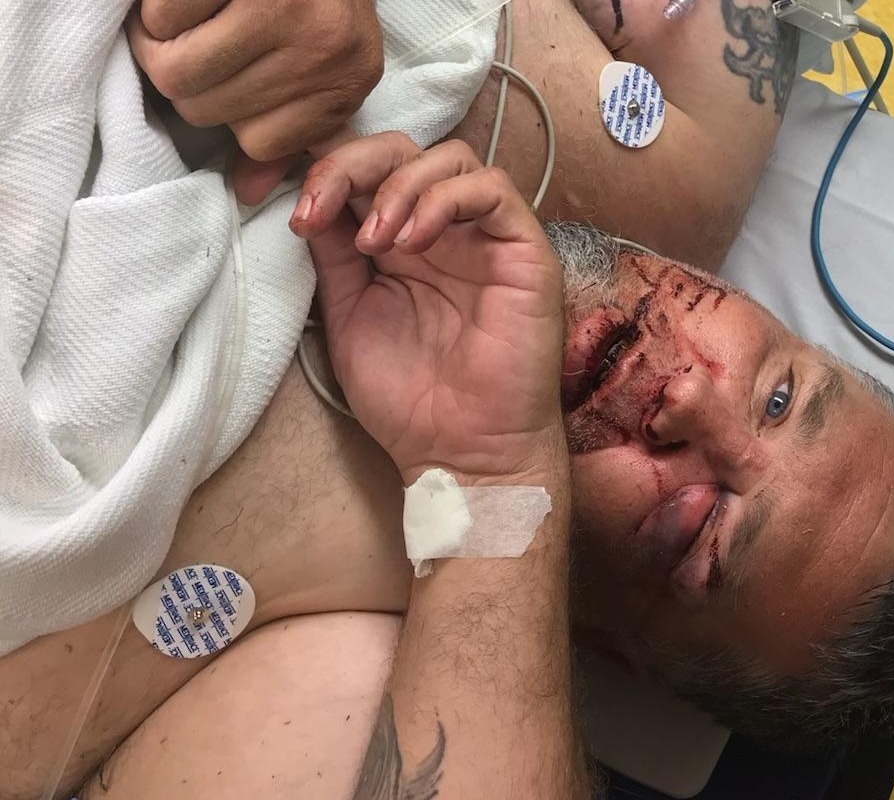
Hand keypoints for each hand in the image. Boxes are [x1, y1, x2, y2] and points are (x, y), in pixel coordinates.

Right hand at [128, 0, 383, 203]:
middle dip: (186, 75)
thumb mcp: (323, 61)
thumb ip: (290, 123)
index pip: (260, 143)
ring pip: (179, 73)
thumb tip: (249, 191)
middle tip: (191, 39)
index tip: (228, 75)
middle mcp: (326, 54)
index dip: (230, 111)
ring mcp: (287, 13)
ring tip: (180, 17)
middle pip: (211, 111)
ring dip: (159, 42)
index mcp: (348, 83)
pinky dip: (156, 6)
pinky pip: (163, 18)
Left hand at [290, 134, 566, 484]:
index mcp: (396, 240)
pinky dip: (443, 201)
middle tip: (315, 210)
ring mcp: (483, 236)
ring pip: (447, 157)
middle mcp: (440, 229)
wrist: (463, 452)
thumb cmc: (410, 398)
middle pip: (399, 148)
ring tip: (373, 243)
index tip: (259, 186)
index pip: (361, 167)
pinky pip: (492, 188)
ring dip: (395, 187)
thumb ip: (332, 254)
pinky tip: (412, 243)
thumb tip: (305, 196)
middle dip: (347, 164)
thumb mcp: (347, 314)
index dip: (313, 160)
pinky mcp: (523, 248)